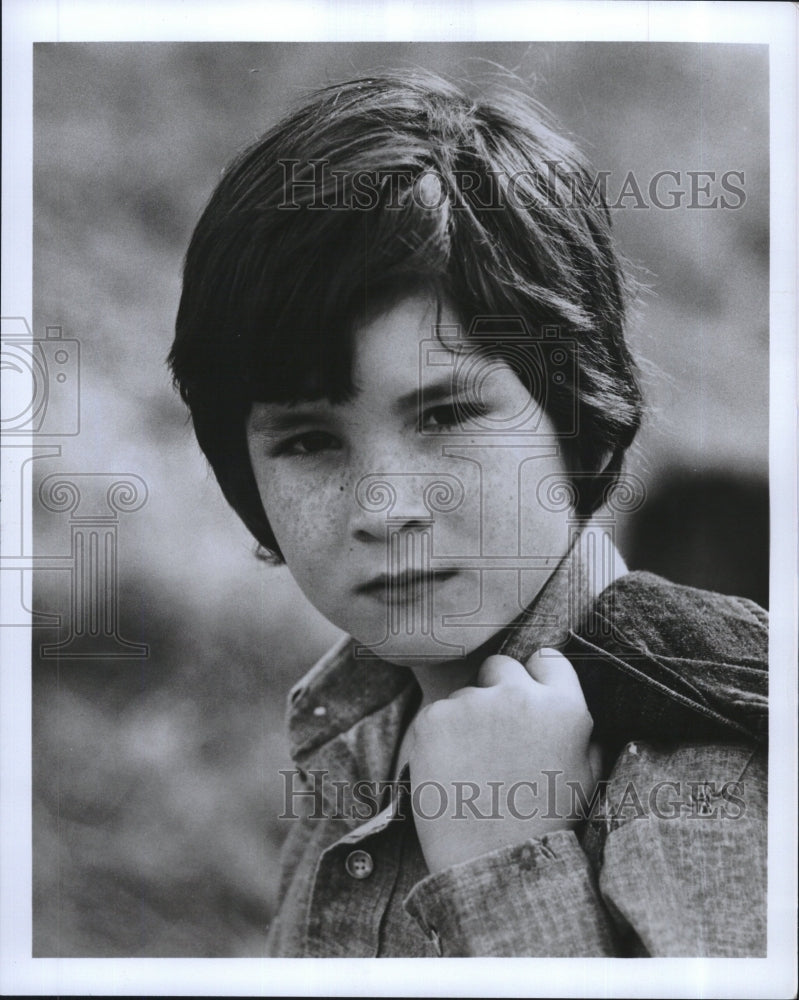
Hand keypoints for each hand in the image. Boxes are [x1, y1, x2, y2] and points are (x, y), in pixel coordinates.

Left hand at [406, 648, 600, 874]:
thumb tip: (571, 709)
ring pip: (465, 695)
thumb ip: (583, 734)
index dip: (535, 675)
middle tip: (494, 733)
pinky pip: (436, 715)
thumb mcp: (585, 777)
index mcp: (564, 706)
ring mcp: (474, 703)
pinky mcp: (435, 717)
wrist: (493, 861)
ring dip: (466, 718)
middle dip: (496, 689)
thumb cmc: (544, 823)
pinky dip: (438, 737)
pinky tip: (449, 770)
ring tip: (472, 767)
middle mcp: (520, 695)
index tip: (527, 695)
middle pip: (500, 667)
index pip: (547, 659)